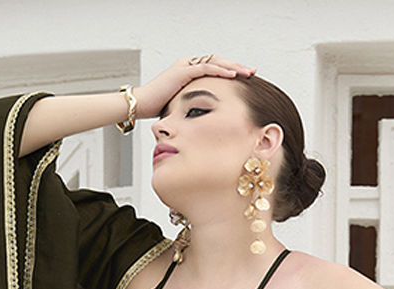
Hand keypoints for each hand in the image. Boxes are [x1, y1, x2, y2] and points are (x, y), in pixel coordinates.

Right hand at [133, 56, 256, 121]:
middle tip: (252, 72)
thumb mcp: (182, 107)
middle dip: (236, 67)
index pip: (214, 68)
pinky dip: (220, 70)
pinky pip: (205, 67)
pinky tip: (232, 74)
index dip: (230, 73)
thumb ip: (195, 107)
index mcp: (190, 73)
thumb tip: (207, 120)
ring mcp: (185, 66)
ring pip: (215, 62)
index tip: (245, 79)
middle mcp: (188, 66)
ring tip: (247, 72)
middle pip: (218, 62)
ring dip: (232, 67)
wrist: (142, 105)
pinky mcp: (182, 70)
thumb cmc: (158, 108)